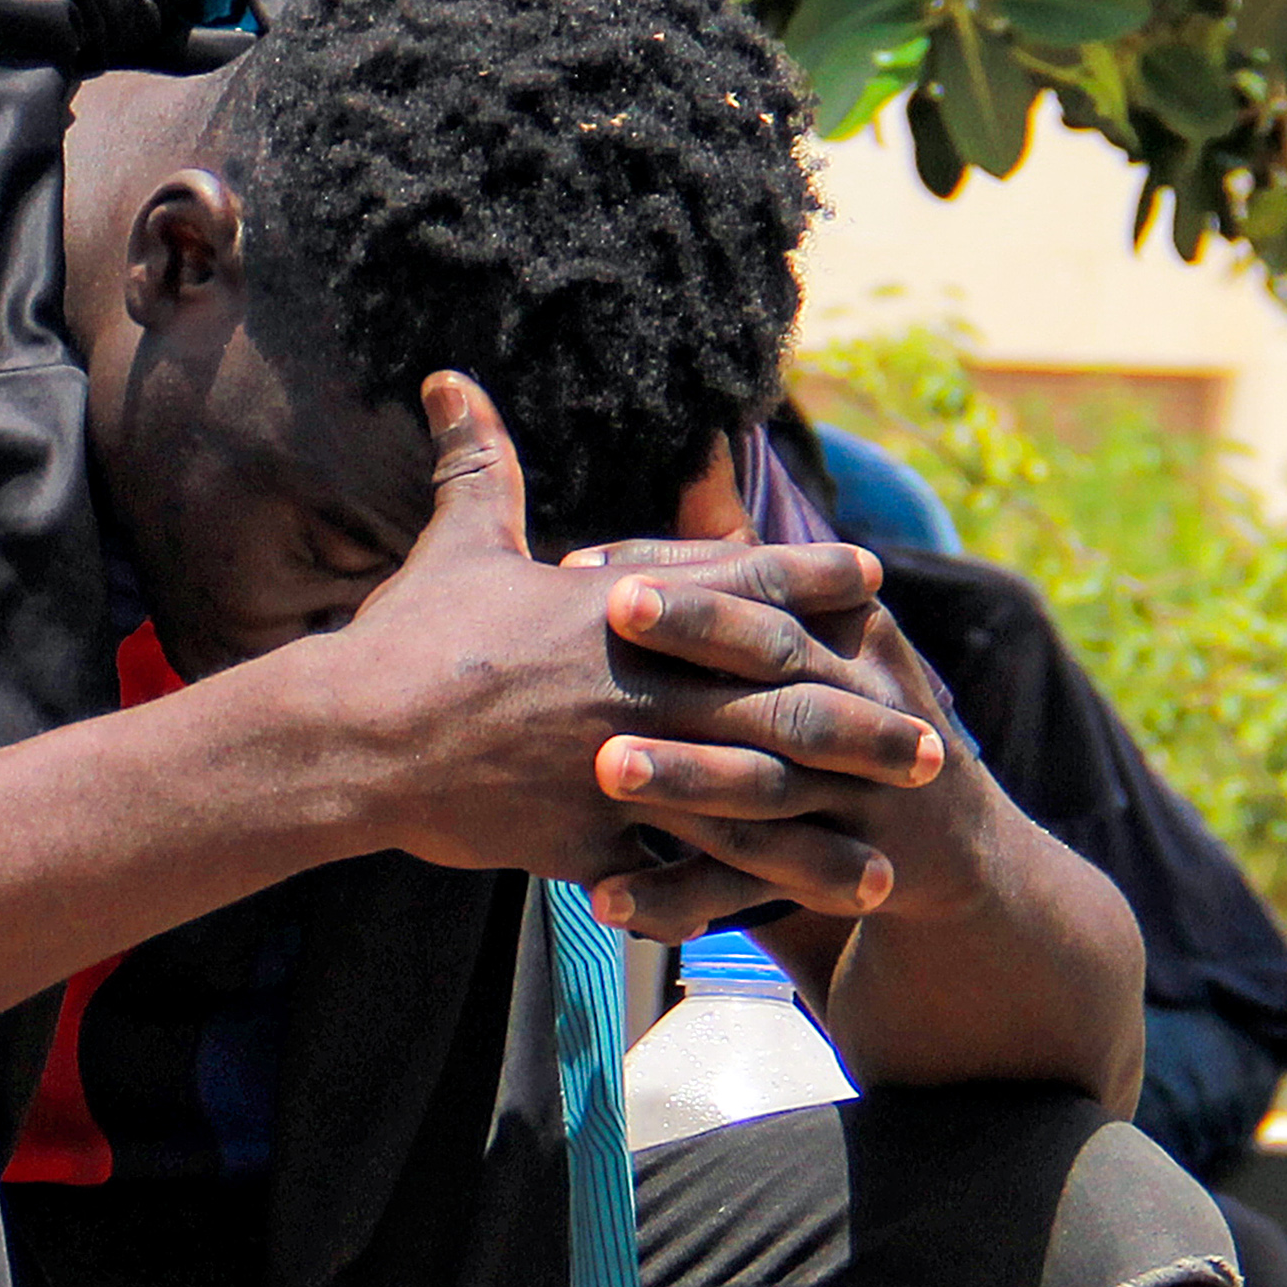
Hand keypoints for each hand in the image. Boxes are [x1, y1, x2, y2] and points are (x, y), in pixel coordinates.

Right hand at [304, 375, 940, 895]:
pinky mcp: (598, 834)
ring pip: (760, 794)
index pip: (748, 581)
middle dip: (865, 723)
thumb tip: (450, 379)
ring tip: (902, 851)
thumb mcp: (454, 543)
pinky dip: (754, 887)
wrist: (353, 738)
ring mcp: (629, 763)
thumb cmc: (404, 639)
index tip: (874, 578)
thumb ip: (474, 464)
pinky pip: (689, 865)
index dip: (817, 578)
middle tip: (934, 742)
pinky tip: (800, 907)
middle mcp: (646, 683)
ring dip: (838, 821)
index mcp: (627, 609)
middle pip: (785, 700)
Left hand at [561, 549, 1006, 945]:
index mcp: (852, 634)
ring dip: (686, 775)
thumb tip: (675, 500)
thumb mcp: (828, 646)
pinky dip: (676, 897)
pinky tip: (604, 901)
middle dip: (697, 632)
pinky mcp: (839, 873)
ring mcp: (858, 793)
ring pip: (765, 781)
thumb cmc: (850, 719)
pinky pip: (749, 886)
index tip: (587, 567)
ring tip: (605, 766)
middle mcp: (866, 703)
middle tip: (613, 609)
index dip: (684, 570)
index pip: (767, 583)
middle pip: (777, 661)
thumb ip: (756, 583)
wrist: (948, 841)